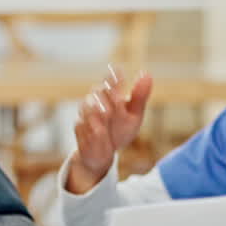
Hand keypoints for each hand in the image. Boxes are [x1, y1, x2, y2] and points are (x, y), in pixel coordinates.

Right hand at [66, 66, 152, 193]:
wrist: (104, 154)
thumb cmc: (120, 131)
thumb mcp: (134, 116)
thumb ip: (139, 96)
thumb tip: (147, 74)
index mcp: (111, 96)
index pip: (111, 83)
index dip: (114, 78)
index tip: (118, 71)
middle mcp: (96, 102)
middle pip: (96, 92)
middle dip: (106, 94)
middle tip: (117, 97)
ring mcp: (86, 115)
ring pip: (86, 106)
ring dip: (96, 109)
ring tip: (107, 113)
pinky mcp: (79, 129)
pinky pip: (81, 125)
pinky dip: (90, 127)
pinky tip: (99, 132)